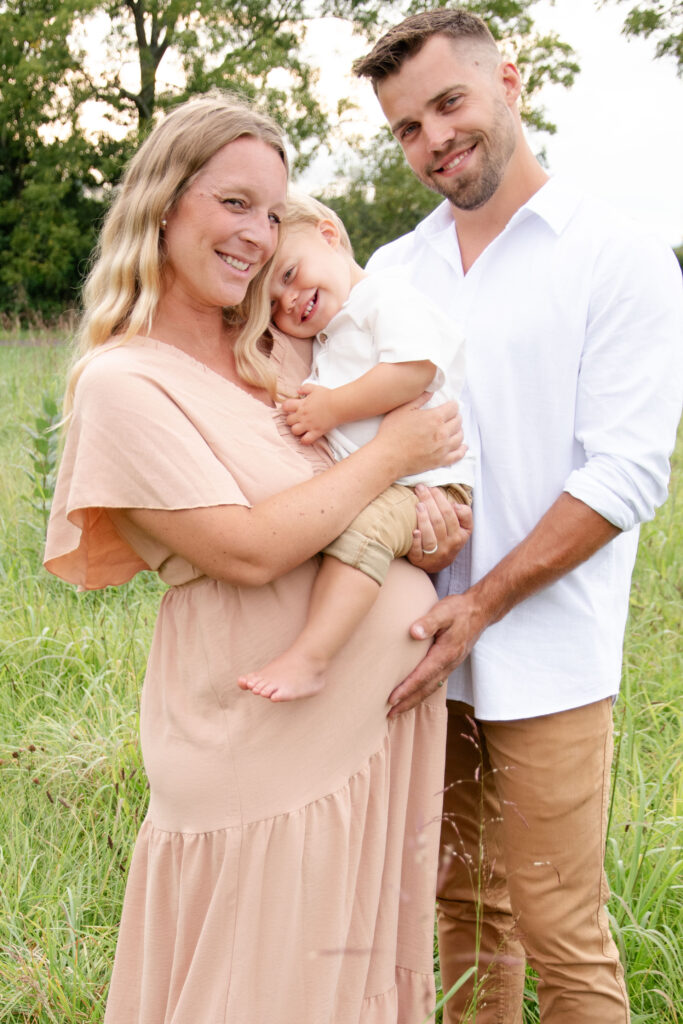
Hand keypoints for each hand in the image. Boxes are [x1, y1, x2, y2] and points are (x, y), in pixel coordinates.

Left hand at [281, 383, 334, 444]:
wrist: (339, 405)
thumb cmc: (328, 396)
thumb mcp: (315, 388)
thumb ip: (305, 388)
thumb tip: (298, 390)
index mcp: (301, 404)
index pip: (285, 406)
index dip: (286, 407)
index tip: (290, 408)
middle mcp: (303, 415)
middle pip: (288, 421)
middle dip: (291, 420)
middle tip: (297, 420)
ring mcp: (309, 425)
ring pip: (294, 431)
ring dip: (297, 430)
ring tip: (302, 428)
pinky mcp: (316, 432)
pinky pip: (306, 440)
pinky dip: (305, 440)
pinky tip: (307, 437)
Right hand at [376, 395, 465, 478]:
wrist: (388, 457)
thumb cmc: (392, 433)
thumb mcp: (403, 410)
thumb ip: (419, 399)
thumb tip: (430, 391)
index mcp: (434, 418)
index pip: (453, 408)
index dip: (452, 405)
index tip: (450, 405)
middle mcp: (442, 433)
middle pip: (458, 422)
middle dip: (456, 417)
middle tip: (451, 416)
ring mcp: (442, 448)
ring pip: (460, 437)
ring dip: (459, 431)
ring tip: (455, 429)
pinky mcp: (440, 461)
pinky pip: (458, 455)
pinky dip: (462, 450)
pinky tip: (463, 446)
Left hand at [387, 591, 486, 717]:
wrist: (480, 611)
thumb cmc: (459, 610)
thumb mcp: (444, 611)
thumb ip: (429, 621)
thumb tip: (414, 632)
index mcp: (446, 653)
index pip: (423, 675)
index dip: (407, 688)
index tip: (391, 699)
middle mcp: (449, 664)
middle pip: (426, 689)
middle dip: (408, 702)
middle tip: (390, 714)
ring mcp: (450, 665)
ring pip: (431, 688)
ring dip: (414, 700)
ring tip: (397, 710)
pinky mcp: (450, 663)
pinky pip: (435, 683)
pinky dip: (422, 692)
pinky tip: (414, 695)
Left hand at [408, 484, 472, 571]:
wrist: (438, 563)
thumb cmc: (450, 539)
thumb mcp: (464, 529)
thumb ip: (465, 515)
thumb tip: (455, 505)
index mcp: (459, 536)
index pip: (450, 514)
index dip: (440, 499)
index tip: (432, 488)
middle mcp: (447, 545)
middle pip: (438, 521)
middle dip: (429, 502)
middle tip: (420, 488)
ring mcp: (434, 554)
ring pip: (429, 535)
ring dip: (423, 519)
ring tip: (417, 504)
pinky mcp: (420, 560)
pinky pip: (418, 551)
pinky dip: (416, 541)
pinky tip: (414, 531)